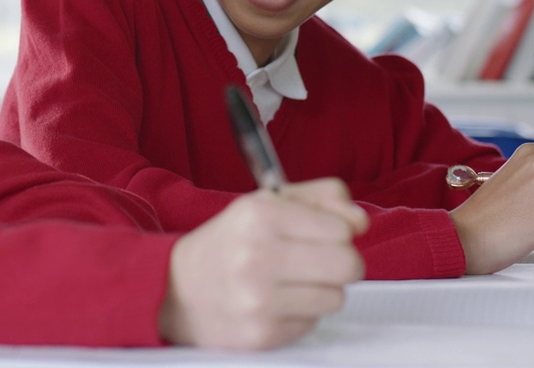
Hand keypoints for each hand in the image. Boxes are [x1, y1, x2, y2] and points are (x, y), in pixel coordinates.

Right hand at [158, 179, 366, 348]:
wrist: (173, 289)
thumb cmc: (226, 244)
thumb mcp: (265, 204)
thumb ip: (319, 199)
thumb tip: (360, 220)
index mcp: (259, 216)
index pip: (342, 228)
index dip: (337, 231)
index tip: (320, 234)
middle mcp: (257, 256)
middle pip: (348, 265)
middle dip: (340, 262)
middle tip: (317, 260)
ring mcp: (259, 300)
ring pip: (336, 297)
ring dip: (320, 290)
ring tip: (290, 282)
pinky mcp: (263, 334)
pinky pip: (312, 323)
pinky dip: (300, 313)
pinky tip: (274, 302)